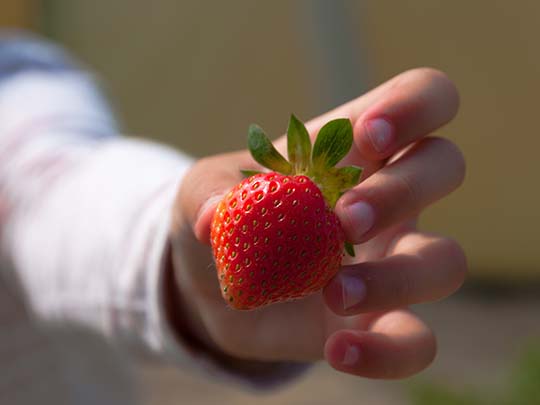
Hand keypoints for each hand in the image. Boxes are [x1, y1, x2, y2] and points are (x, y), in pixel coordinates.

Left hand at [170, 68, 465, 378]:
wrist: (215, 287)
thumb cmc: (221, 221)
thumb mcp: (200, 194)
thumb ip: (207, 195)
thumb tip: (217, 218)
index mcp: (352, 150)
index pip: (424, 97)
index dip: (413, 106)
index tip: (370, 136)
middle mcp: (387, 199)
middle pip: (445, 165)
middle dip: (400, 191)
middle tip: (343, 221)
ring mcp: (390, 261)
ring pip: (445, 260)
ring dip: (397, 277)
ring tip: (333, 291)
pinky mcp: (379, 322)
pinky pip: (416, 342)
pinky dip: (386, 353)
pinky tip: (338, 350)